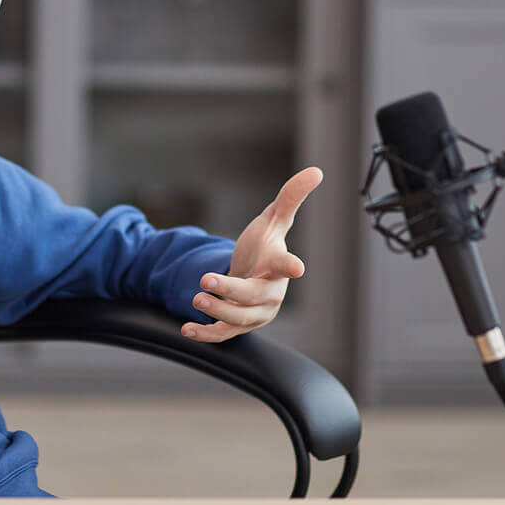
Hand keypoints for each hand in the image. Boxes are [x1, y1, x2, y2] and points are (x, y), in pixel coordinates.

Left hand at [182, 166, 321, 342]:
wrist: (252, 274)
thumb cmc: (265, 246)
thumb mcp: (274, 219)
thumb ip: (291, 196)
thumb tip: (316, 170)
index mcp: (278, 265)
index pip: (287, 265)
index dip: (291, 266)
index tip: (298, 268)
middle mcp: (270, 293)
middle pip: (254, 295)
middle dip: (231, 291)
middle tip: (206, 280)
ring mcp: (254, 312)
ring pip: (238, 318)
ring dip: (217, 311)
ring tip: (197, 299)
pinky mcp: (237, 326)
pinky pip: (222, 334)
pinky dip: (205, 334)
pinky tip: (187, 327)